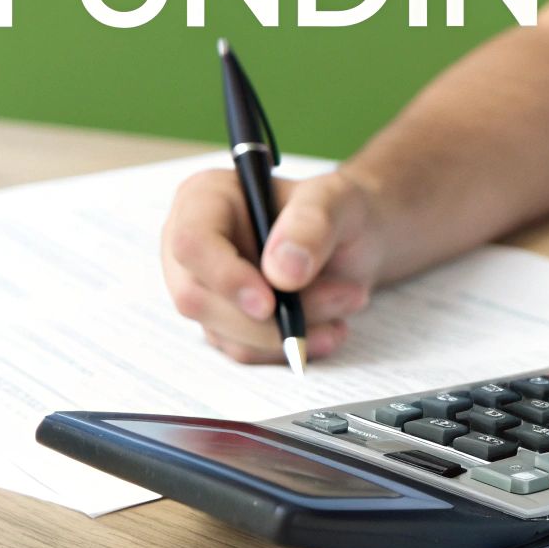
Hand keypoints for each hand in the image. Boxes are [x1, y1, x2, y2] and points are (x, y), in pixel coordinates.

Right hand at [161, 168, 385, 363]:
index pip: (191, 243)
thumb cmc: (339, 208)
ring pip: (225, 331)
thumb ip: (311, 224)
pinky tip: (331, 326)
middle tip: (345, 296)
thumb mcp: (338, 200)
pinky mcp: (225, 321)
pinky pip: (246, 349)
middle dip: (271, 314)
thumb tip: (281, 273)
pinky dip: (290, 345)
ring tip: (349, 299)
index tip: (270, 303)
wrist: (357, 238)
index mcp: (205, 198)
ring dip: (291, 330)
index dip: (225, 277)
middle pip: (199, 298)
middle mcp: (195, 246)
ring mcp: (206, 287)